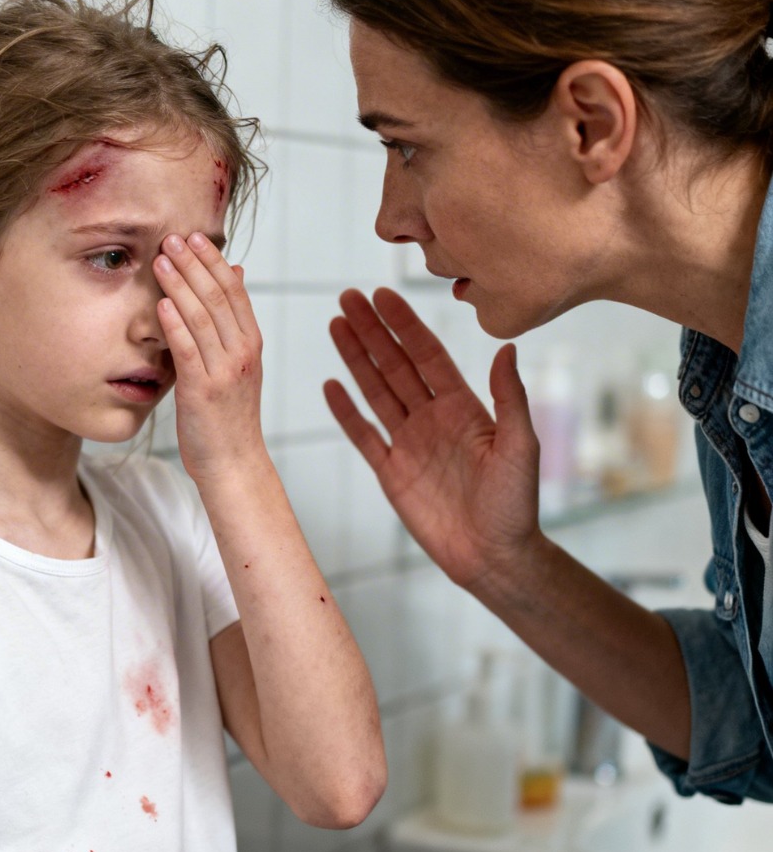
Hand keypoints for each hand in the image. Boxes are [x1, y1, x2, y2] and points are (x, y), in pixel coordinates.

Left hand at [153, 232, 264, 481]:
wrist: (234, 463)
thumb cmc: (229, 416)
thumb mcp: (238, 366)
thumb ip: (233, 324)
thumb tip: (236, 274)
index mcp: (251, 343)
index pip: (234, 290)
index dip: (214, 260)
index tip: (194, 236)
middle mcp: (242, 352)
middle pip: (218, 296)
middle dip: (194, 263)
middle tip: (172, 237)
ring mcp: (224, 371)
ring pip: (202, 317)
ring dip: (180, 284)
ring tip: (160, 259)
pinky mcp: (203, 391)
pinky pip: (188, 350)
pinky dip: (175, 324)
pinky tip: (160, 304)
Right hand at [325, 287, 540, 591]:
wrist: (492, 556)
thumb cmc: (515, 504)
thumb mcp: (520, 446)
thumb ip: (509, 397)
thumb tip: (505, 348)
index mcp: (464, 408)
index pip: (428, 356)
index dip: (405, 325)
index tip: (383, 296)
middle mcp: (433, 419)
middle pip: (395, 365)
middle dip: (372, 331)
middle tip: (348, 297)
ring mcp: (409, 444)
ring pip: (376, 392)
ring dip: (355, 359)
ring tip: (335, 325)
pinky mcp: (391, 473)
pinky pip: (364, 436)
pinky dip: (346, 412)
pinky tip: (331, 385)